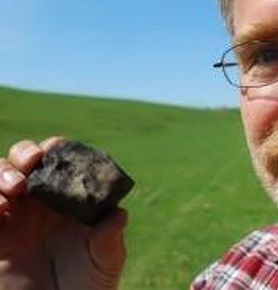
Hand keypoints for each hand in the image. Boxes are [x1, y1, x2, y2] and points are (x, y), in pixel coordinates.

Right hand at [0, 137, 126, 289]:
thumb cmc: (90, 283)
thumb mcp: (106, 261)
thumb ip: (110, 239)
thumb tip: (119, 214)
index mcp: (70, 197)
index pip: (60, 161)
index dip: (56, 148)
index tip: (55, 148)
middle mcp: (40, 202)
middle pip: (24, 161)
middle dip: (25, 152)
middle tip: (33, 161)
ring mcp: (15, 219)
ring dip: (3, 173)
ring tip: (16, 187)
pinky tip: (0, 207)